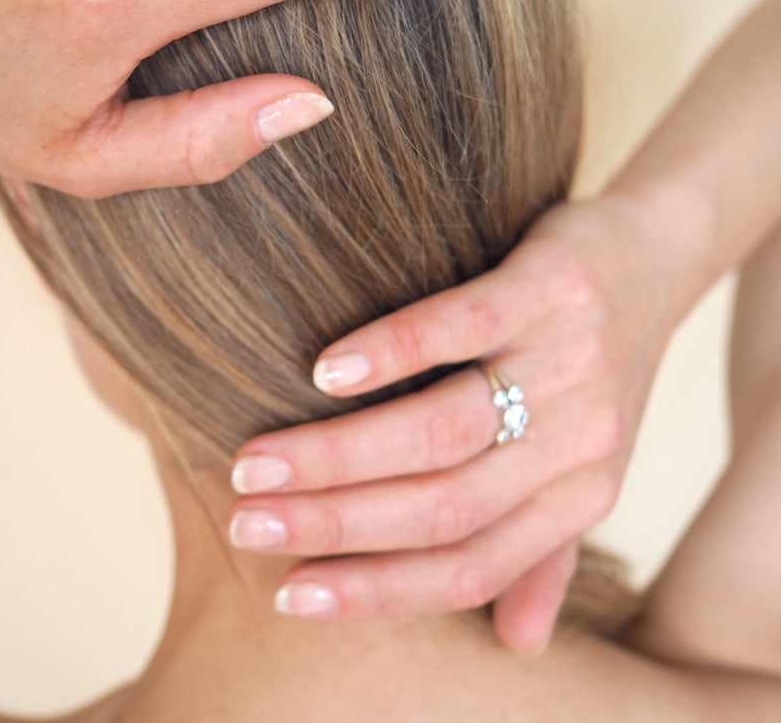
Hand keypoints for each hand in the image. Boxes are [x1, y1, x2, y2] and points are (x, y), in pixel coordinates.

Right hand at [229, 192, 677, 650]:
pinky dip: (389, 353)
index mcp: (577, 498)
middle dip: (333, 524)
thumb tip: (516, 645)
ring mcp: (569, 362)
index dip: (375, 590)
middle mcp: (577, 443)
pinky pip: (462, 328)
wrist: (655, 256)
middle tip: (246, 520)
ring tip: (257, 461)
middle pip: (442, 507)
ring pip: (441, 430)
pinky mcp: (554, 287)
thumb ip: (546, 550)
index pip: (468, 567)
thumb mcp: (583, 466)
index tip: (287, 595)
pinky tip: (324, 371)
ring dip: (338, 454)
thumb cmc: (596, 366)